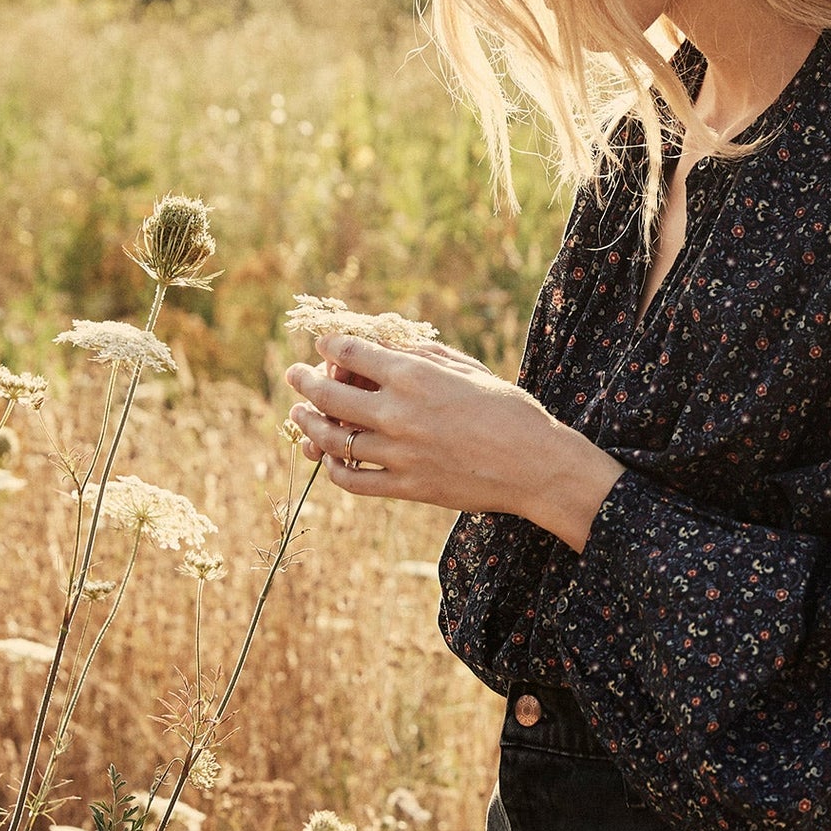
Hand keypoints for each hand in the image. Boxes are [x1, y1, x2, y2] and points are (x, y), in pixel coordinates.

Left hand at [283, 334, 626, 550]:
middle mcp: (399, 413)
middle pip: (329, 395)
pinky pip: (355, 481)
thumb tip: (388, 344)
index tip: (323, 345)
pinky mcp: (408, 486)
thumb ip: (424, 356)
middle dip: (304, 381)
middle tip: (294, 375)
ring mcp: (400, 453)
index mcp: (415, 376)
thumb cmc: (510, 411)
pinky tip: (330, 460)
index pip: (352, 353)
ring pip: (333, 440)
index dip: (330, 346)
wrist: (537, 465)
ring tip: (299, 417)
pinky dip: (335, 470)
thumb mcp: (468, 370)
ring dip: (308, 425)